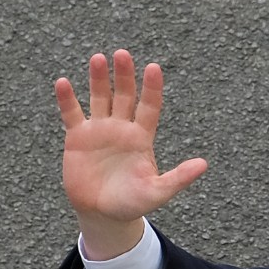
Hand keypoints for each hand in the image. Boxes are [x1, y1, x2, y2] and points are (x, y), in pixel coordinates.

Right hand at [55, 49, 207, 258]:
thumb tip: (204, 165)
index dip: (151, 88)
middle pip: (124, 96)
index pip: (149, 107)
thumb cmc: (133, 203)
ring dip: (98, 79)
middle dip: (124, 76)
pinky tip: (64, 83)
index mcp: (142, 138)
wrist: (104, 214)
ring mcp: (99, 131)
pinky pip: (72, 114)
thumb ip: (179, 178)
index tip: (154, 67)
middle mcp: (122, 129)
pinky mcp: (78, 138)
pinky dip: (67, 99)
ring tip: (99, 59)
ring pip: (100, 98)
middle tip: (123, 54)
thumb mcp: (158, 192)